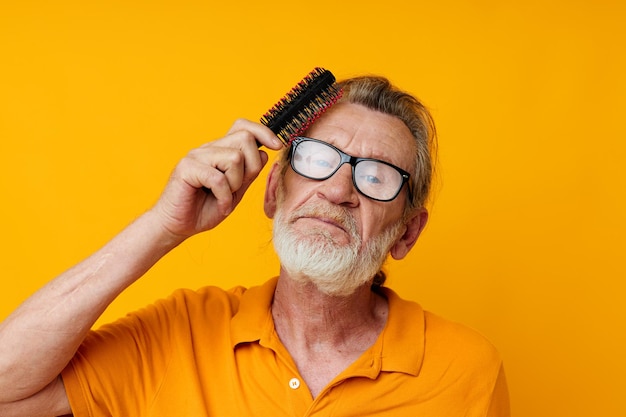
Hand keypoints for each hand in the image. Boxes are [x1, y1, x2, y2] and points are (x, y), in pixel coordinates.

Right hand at [151, 119, 282, 240]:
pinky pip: (218, 178)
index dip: (263, 132)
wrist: (176, 226)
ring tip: (225, 197)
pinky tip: (219, 205)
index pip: (243, 127)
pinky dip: (224, 197)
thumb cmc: (204, 209)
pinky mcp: (186, 168)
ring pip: (234, 157)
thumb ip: (249, 173)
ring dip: (235, 184)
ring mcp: (196, 156)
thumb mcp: (235, 191)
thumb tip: (264, 153)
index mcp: (220, 151)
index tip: (277, 146)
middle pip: (244, 139)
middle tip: (238, 188)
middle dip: (251, 167)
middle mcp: (208, 149)